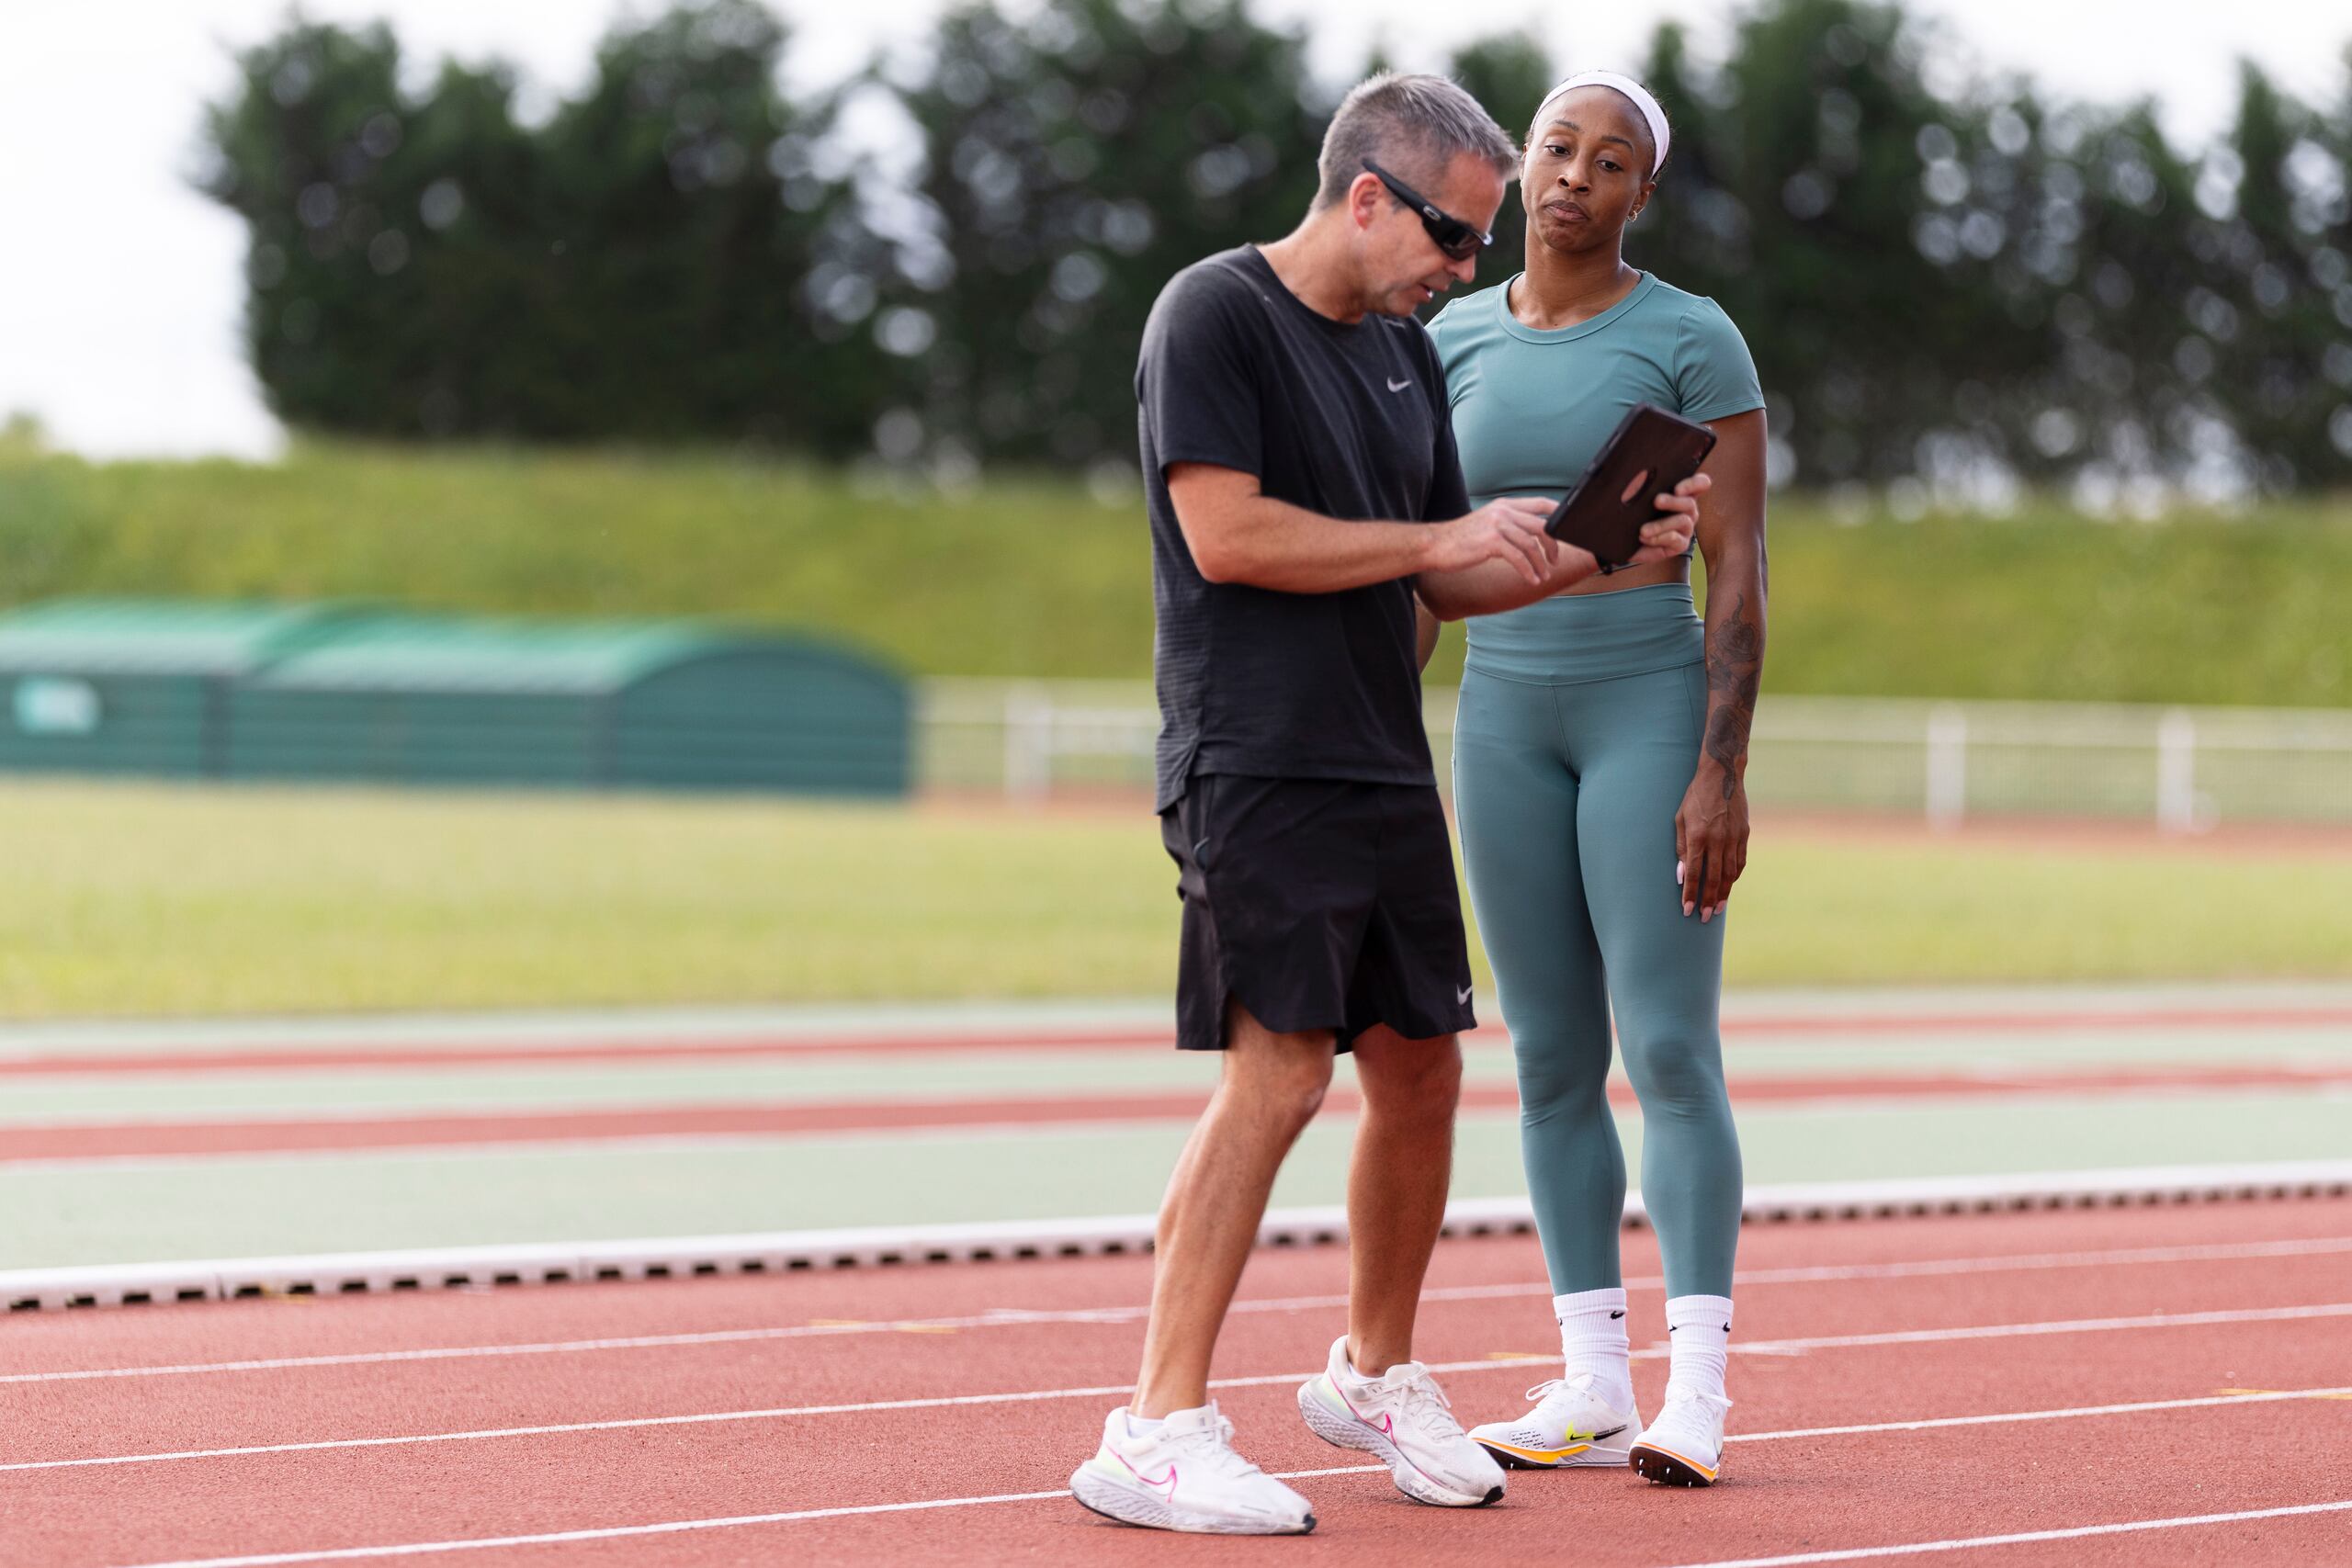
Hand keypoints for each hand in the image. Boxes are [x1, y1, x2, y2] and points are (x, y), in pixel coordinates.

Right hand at [1427, 497, 1559, 585]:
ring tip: (1543, 575)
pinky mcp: (1491, 542)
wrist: (1436, 545)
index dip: (1559, 515)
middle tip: (1554, 560)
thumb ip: (1509, 523)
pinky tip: (1531, 579)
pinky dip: (1528, 571)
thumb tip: (1532, 535)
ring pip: (1532, 544)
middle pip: (1542, 525)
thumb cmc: (1462, 539)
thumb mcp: (1488, 523)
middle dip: (1554, 545)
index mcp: (1505, 505)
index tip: (1567, 531)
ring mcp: (1497, 525)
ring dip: (1542, 563)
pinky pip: (1519, 558)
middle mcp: (1503, 511)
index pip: (1542, 504)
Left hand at [1623, 471, 1709, 566]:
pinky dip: (1658, 538)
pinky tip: (1644, 537)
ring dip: (1661, 524)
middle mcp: (1688, 509)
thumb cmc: (1632, 512)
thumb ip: (1641, 484)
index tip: (1678, 488)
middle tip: (1657, 501)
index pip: (1700, 483)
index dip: (1694, 484)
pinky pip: (1675, 539)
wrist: (1624, 539)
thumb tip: (1639, 476)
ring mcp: (1686, 527)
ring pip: (1683, 521)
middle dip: (1673, 501)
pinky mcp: (1680, 544)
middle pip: (1690, 502)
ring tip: (1643, 530)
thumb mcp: (1635, 496)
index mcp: (1682, 493)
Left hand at [1673, 755, 1747, 922]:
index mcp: (1698, 836)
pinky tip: (1729, 887)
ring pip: (1730, 874)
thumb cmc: (1695, 797)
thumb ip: (1680, 847)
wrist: (1723, 776)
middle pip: (1713, 878)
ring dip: (1723, 894)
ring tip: (1716, 909)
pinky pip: (1740, 862)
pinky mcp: (1744, 835)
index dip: (1690, 894)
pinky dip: (1734, 877)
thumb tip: (1680, 874)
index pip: (1693, 873)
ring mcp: (1733, 838)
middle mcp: (1717, 840)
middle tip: (1703, 918)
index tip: (1686, 910)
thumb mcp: (1680, 819)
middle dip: (1707, 901)